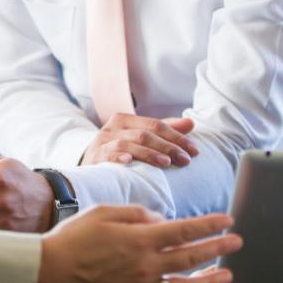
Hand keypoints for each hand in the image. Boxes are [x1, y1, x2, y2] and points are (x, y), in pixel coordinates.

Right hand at [36, 205, 240, 282]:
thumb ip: (138, 213)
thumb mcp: (105, 212)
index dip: (210, 225)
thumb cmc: (74, 238)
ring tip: (225, 278)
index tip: (228, 221)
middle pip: (192, 258)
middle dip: (219, 249)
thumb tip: (160, 220)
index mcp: (141, 239)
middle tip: (237, 244)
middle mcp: (146, 265)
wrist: (50, 271)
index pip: (186, 230)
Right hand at [82, 114, 198, 167]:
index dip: (177, 137)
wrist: (87, 163)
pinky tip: (130, 161)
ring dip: (149, 153)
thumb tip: (191, 123)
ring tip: (166, 163)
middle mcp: (114, 127)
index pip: (157, 125)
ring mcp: (103, 141)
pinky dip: (119, 157)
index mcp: (126, 119)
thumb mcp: (140, 137)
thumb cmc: (119, 149)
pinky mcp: (95, 157)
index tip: (194, 151)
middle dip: (168, 147)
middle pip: (146, 134)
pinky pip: (108, 155)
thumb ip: (164, 130)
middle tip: (186, 160)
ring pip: (129, 144)